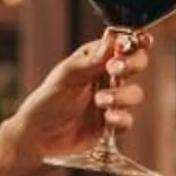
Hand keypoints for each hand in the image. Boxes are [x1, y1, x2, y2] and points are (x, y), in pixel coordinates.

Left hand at [0, 35, 150, 175]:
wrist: (38, 137)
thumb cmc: (46, 101)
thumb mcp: (66, 75)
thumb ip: (91, 60)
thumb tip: (113, 39)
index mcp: (95, 59)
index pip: (122, 42)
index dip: (134, 40)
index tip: (134, 42)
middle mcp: (106, 77)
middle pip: (137, 63)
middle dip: (132, 64)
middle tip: (115, 69)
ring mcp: (111, 101)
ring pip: (135, 93)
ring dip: (121, 95)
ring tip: (100, 100)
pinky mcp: (112, 125)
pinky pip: (127, 120)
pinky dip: (120, 118)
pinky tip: (107, 119)